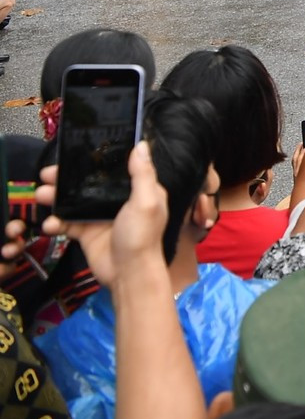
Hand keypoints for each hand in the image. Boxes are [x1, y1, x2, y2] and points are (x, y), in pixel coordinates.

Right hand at [34, 142, 170, 289]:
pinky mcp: (87, 233)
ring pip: (74, 202)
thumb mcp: (147, 201)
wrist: (128, 274)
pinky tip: (50, 224)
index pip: (114, 169)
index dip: (94, 162)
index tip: (74, 155)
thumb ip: (142, 174)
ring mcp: (100, 217)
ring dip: (56, 198)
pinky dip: (56, 222)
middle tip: (47, 175)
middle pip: (89, 184)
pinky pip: (67, 223)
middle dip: (67, 179)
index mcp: (137, 190)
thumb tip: (141, 145)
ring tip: (42, 195)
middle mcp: (118, 201)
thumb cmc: (142, 236)